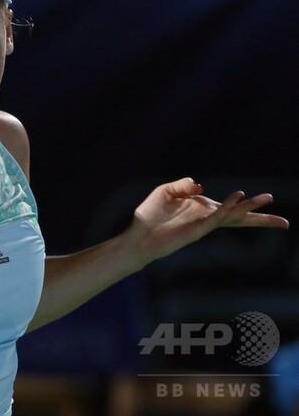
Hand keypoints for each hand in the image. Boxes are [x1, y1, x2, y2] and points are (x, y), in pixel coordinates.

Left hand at [129, 177, 289, 263]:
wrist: (138, 235)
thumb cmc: (150, 215)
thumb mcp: (166, 192)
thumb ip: (184, 185)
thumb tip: (201, 186)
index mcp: (202, 208)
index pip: (231, 208)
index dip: (248, 206)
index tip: (267, 201)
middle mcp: (207, 217)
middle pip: (240, 217)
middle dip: (262, 218)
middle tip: (285, 223)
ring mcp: (204, 224)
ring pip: (232, 215)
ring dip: (249, 206)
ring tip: (266, 198)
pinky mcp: (197, 229)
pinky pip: (217, 216)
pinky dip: (228, 207)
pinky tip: (238, 197)